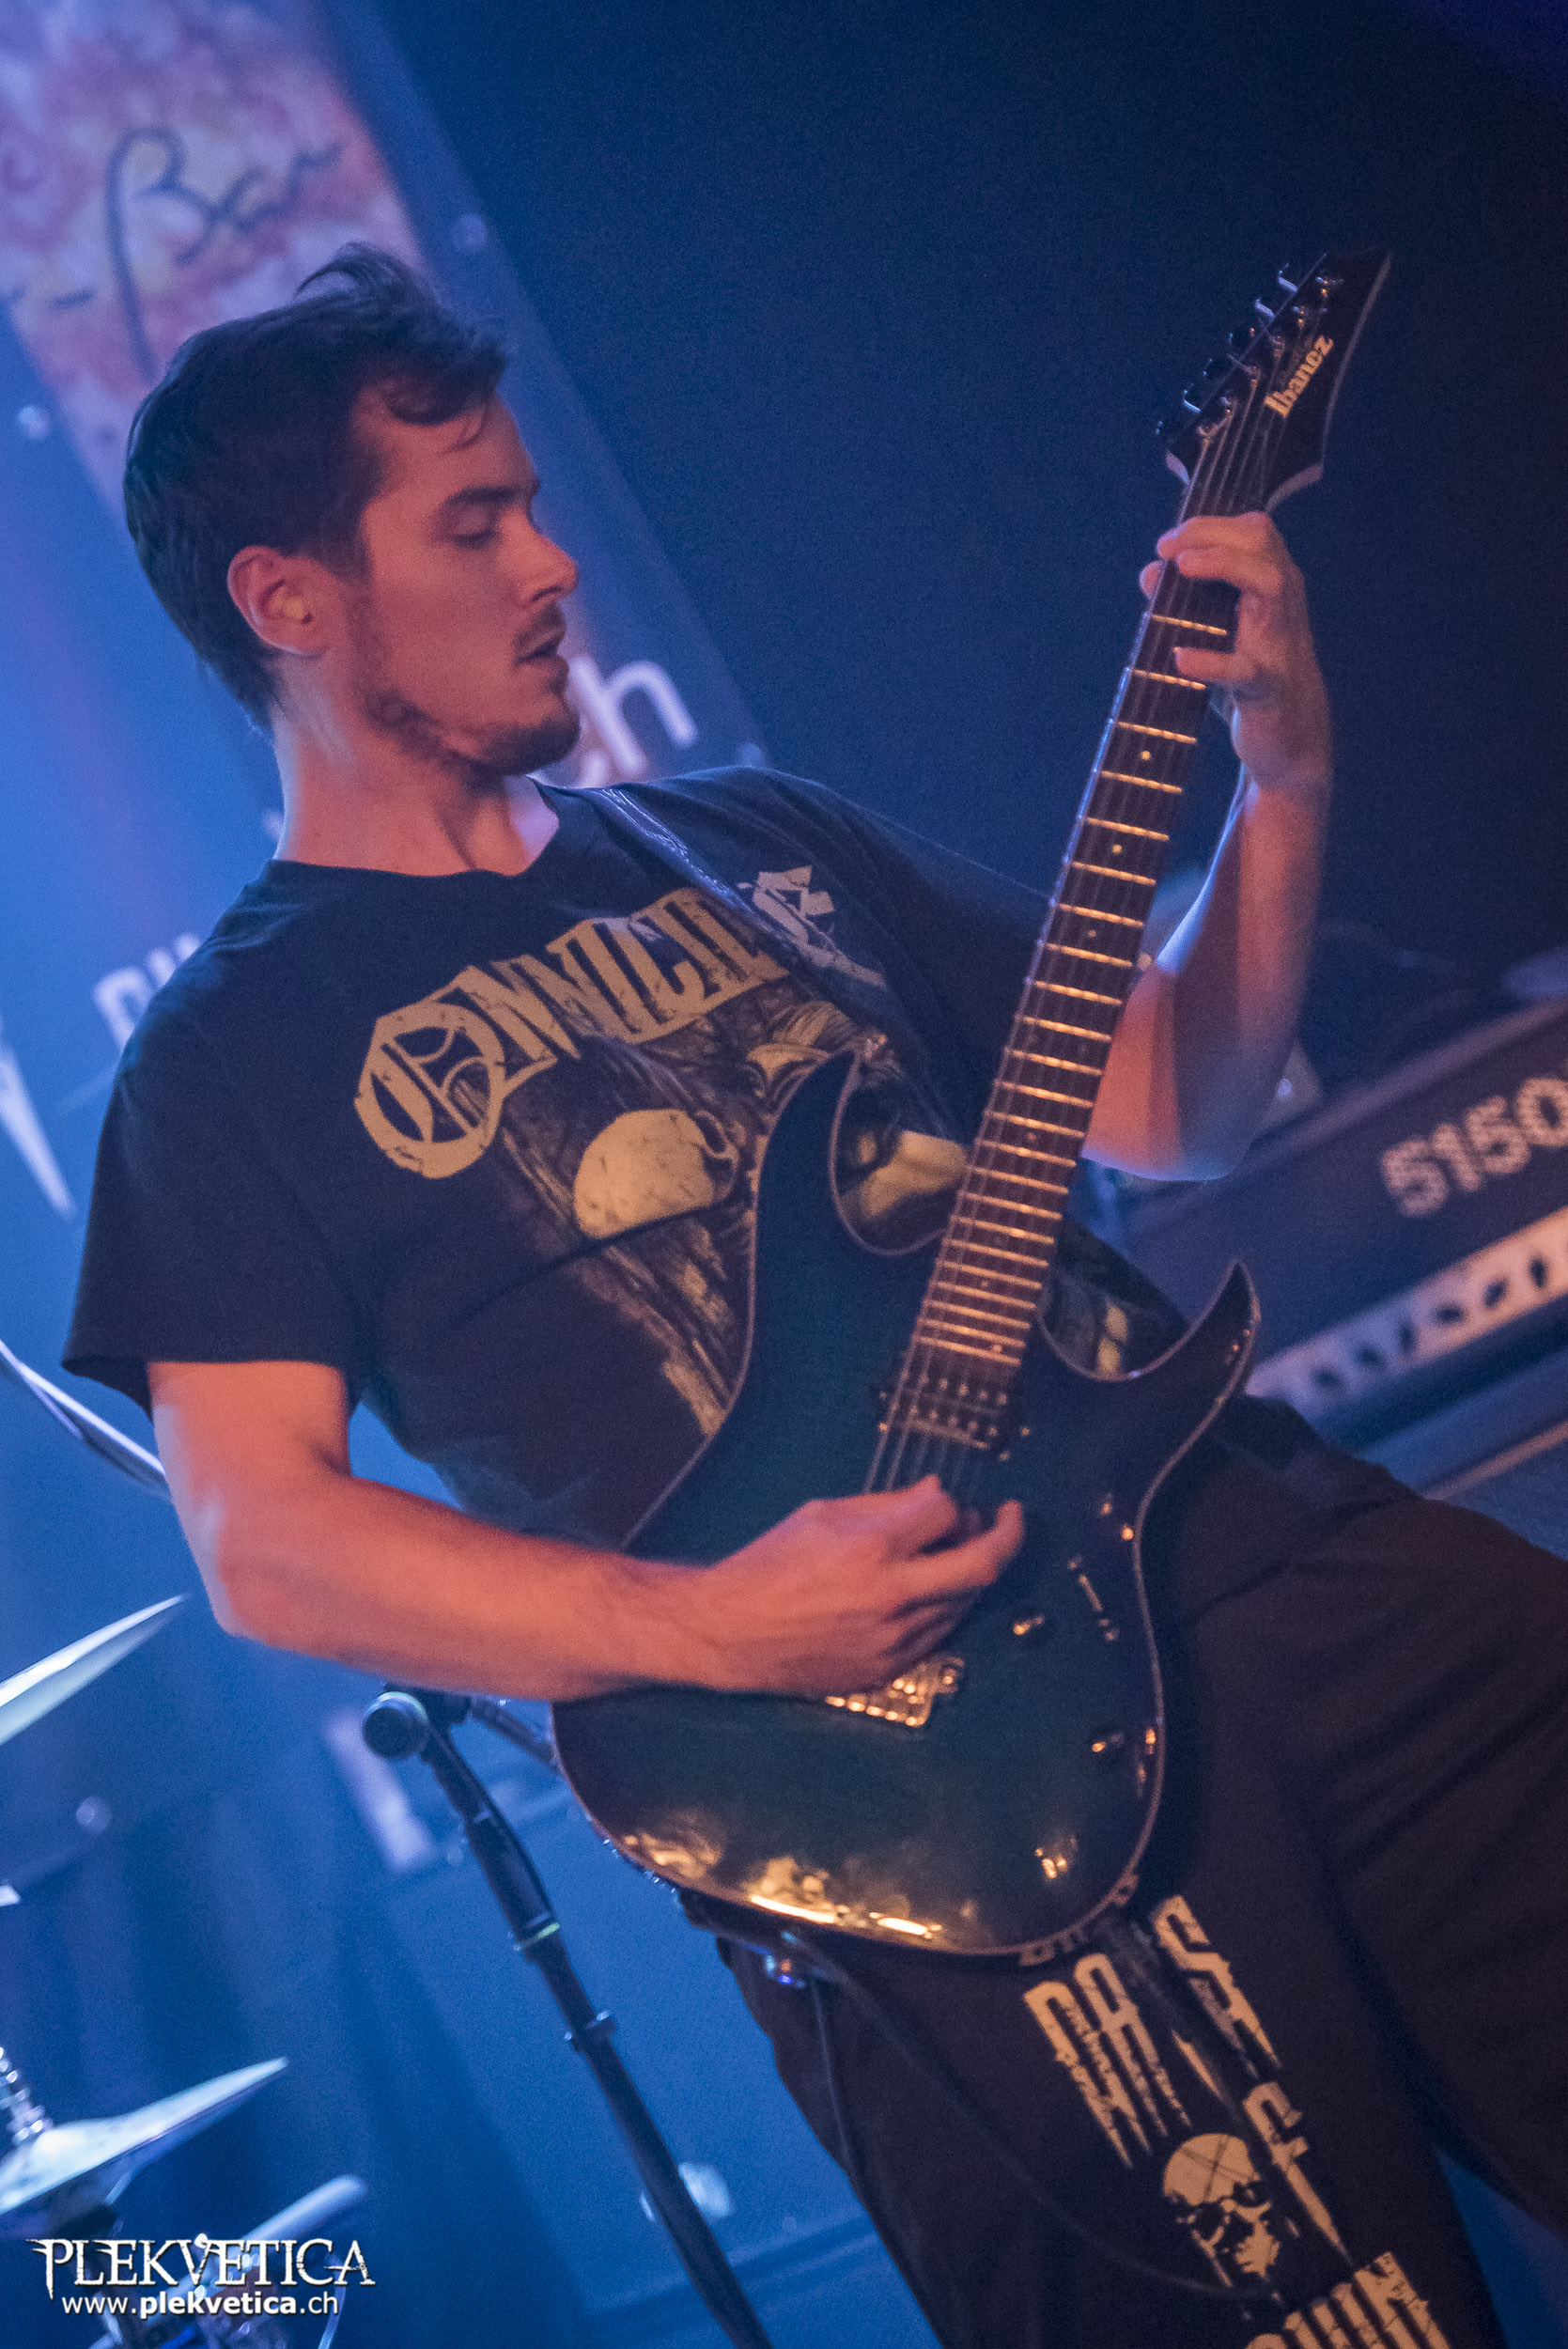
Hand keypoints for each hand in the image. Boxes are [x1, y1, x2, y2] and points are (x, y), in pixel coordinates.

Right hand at [671, 1476, 1023, 1695]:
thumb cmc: (770, 1564)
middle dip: (1006, 1534)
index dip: (948, 1501)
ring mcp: (895, 1639)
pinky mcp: (889, 1669)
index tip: (941, 1501)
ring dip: (971, 1571)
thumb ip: (886, 1505)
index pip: (946, 1512)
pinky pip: (939, 1633)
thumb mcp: (822, 1515)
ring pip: (965, 1600)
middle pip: (982, 1563)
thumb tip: (937, 1496)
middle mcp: (892, 1596)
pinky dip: (945, 1606)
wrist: (732, 1633)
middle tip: (1009, 1518)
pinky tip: (930, 1592)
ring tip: (958, 1552)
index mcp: (871, 1548)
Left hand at [1139, 512, 1330, 797]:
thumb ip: (1183, 603)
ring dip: (1224, 567)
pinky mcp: (1268, 689)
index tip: (1168, 543)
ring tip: (1184, 571)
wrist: (1289, 744)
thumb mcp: (1215, 637)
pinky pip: (1245, 670)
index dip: (1209, 525)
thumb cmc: (1249, 683)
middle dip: (1213, 534)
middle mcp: (1282, 606)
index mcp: (1271, 589)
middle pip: (1263, 543)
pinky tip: (1181, 659)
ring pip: (1271, 584)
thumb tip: (1151, 573)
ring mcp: (1279, 644)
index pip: (1254, 532)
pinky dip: (1212, 663)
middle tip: (1171, 550)